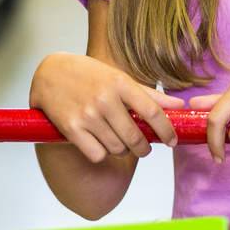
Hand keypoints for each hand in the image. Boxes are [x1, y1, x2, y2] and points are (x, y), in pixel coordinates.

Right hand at [30, 52, 184, 164]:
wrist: (50, 73)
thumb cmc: (89, 75)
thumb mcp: (119, 77)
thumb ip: (149, 94)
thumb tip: (180, 106)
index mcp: (120, 83)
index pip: (153, 112)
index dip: (167, 131)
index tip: (172, 141)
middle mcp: (105, 99)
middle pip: (136, 138)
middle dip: (144, 148)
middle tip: (144, 147)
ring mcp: (87, 115)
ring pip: (117, 148)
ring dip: (122, 150)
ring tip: (117, 140)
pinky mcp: (71, 129)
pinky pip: (97, 155)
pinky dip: (101, 153)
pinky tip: (99, 142)